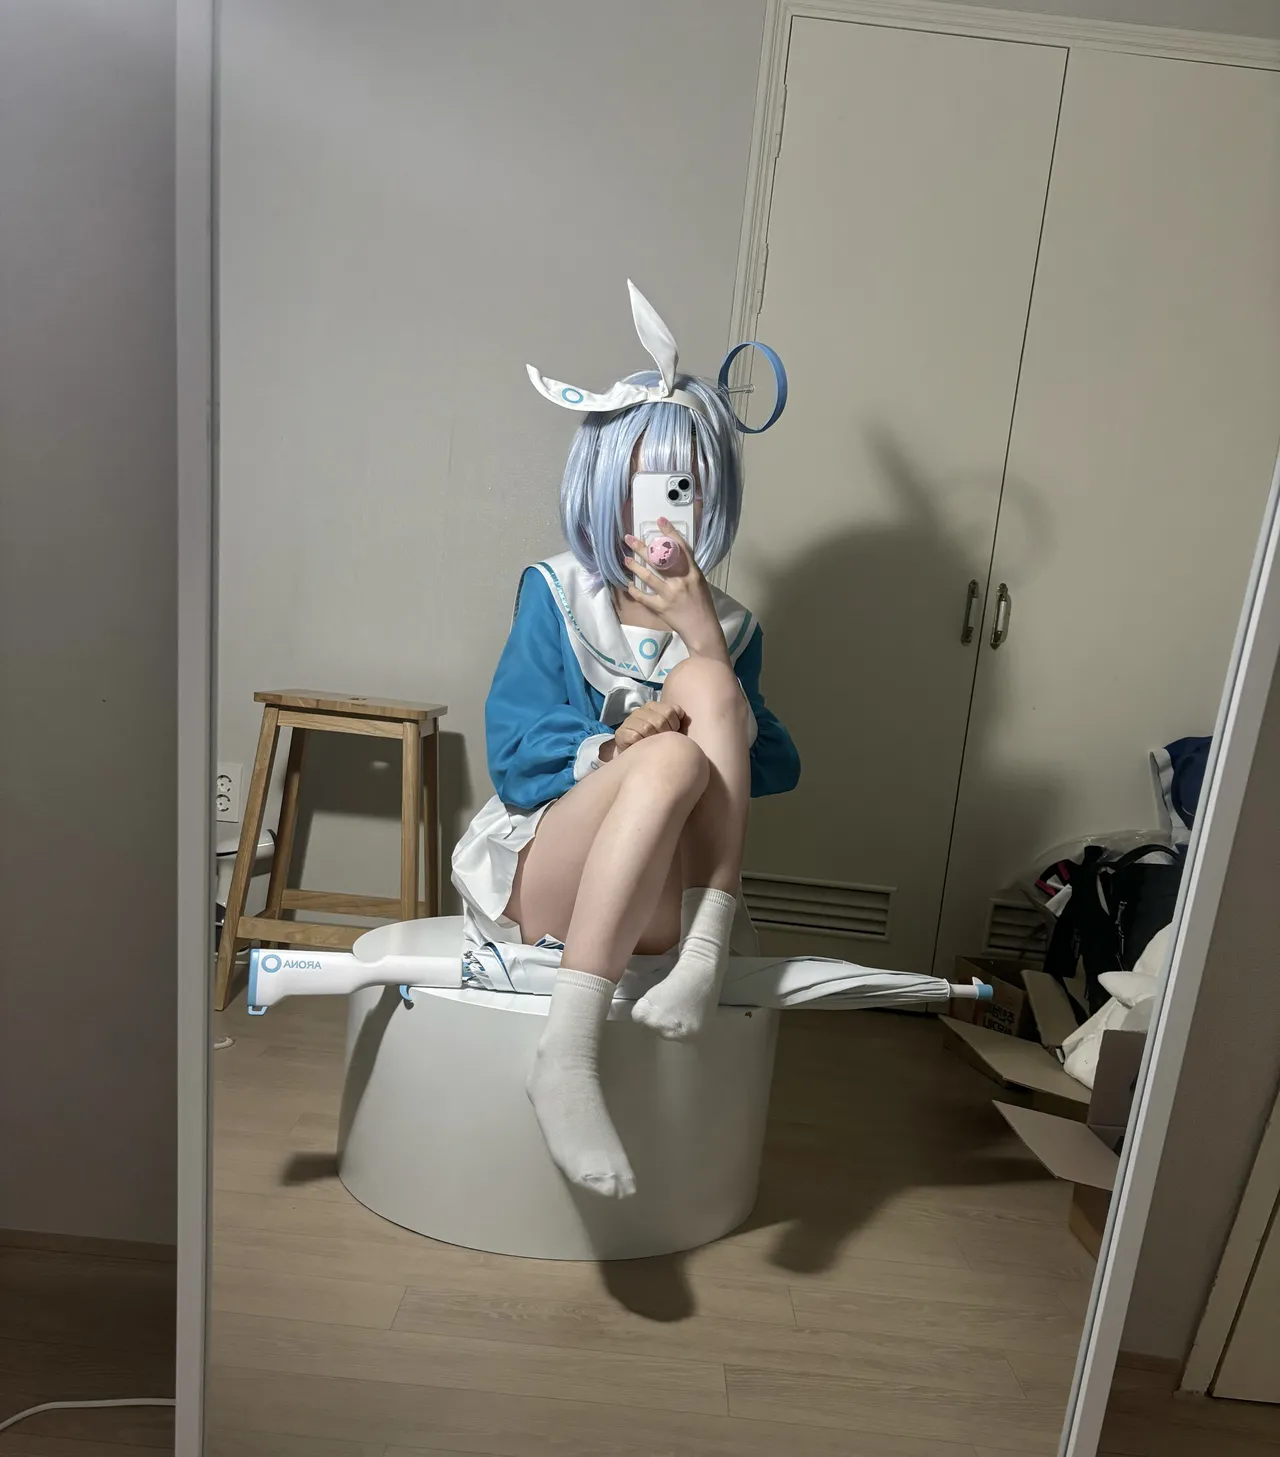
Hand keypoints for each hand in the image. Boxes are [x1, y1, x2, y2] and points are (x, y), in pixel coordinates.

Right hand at [606, 700, 684, 757]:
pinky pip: (636, 737)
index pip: (670, 711)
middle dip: (665, 733)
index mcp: (653, 706)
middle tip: (661, 740)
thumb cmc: (654, 742)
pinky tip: (641, 746)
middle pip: (661, 720)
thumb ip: (680, 722)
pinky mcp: (621, 732)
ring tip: (651, 744)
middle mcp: (640, 710)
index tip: (671, 732)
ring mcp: (630, 721)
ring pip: (648, 728)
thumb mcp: (670, 730)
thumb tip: (687, 718)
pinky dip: (640, 743)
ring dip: (652, 739)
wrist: (634, 755)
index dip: (674, 725)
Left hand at [623, 520, 726, 660]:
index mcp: (693, 573)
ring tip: (625, 559)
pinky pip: (643, 596)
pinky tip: (628, 585)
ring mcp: (669, 594)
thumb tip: (669, 559)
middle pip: (658, 560)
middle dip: (641, 548)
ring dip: (634, 566)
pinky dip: (634, 590)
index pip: (681, 548)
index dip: (670, 533)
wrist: (702, 629)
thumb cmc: (702, 605)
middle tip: (629, 538)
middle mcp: (681, 581)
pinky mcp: (661, 607)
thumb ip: (686, 571)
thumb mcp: (699, 583)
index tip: (660, 521)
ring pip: (647, 576)